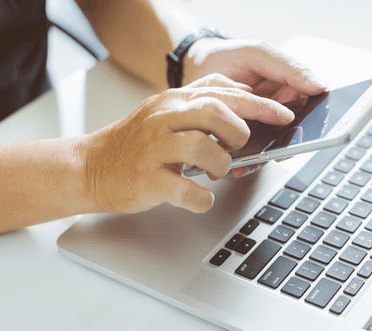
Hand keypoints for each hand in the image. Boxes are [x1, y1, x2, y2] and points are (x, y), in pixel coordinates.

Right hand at [77, 74, 293, 213]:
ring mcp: (153, 148)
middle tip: (238, 147)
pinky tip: (201, 197)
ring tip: (216, 171)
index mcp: (172, 101)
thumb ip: (200, 105)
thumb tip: (244, 104)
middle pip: (215, 112)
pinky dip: (201, 198)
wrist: (89, 167)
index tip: (282, 114)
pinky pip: (184, 189)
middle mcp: (163, 118)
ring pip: (202, 146)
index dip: (258, 104)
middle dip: (239, 132)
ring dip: (221, 162)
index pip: (222, 92)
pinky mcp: (147, 179)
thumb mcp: (164, 114)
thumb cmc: (134, 144)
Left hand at [182, 38, 327, 175]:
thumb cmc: (232, 57)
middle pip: (290, 136)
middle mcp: (278, 113)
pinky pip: (248, 154)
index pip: (311, 112)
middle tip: (277, 153)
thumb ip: (291, 69)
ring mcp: (259, 128)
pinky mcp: (240, 138)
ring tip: (250, 161)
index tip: (306, 135)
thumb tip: (321, 86)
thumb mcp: (262, 54)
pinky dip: (242, 161)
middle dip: (283, 147)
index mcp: (291, 91)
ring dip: (260, 158)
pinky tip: (235, 163)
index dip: (312, 125)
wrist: (196, 66)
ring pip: (269, 149)